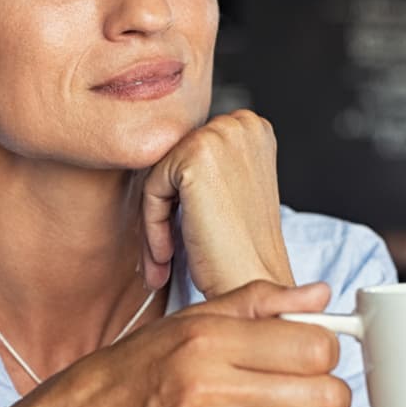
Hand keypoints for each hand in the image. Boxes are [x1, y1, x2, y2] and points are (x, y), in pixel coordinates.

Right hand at [24, 279, 348, 406]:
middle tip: (304, 389)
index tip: (309, 352)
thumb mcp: (188, 321)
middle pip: (324, 397)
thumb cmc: (133, 370)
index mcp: (207, 339)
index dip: (324, 349)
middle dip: (326, 393)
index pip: (313, 346)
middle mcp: (208, 390)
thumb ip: (257, 303)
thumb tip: (319, 296)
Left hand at [141, 110, 292, 298]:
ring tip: (164, 260)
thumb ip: (206, 163)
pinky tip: (167, 256)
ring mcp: (220, 135)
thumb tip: (161, 156)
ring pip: (159, 176)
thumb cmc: (242, 249)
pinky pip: (152, 189)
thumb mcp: (230, 189)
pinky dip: (153, 226)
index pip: (190, 153)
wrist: (253, 283)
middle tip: (165, 255)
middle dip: (167, 209)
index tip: (182, 235)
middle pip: (173, 162)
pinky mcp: (196, 155)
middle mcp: (240, 123)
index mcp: (252, 127)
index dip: (182, 198)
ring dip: (156, 222)